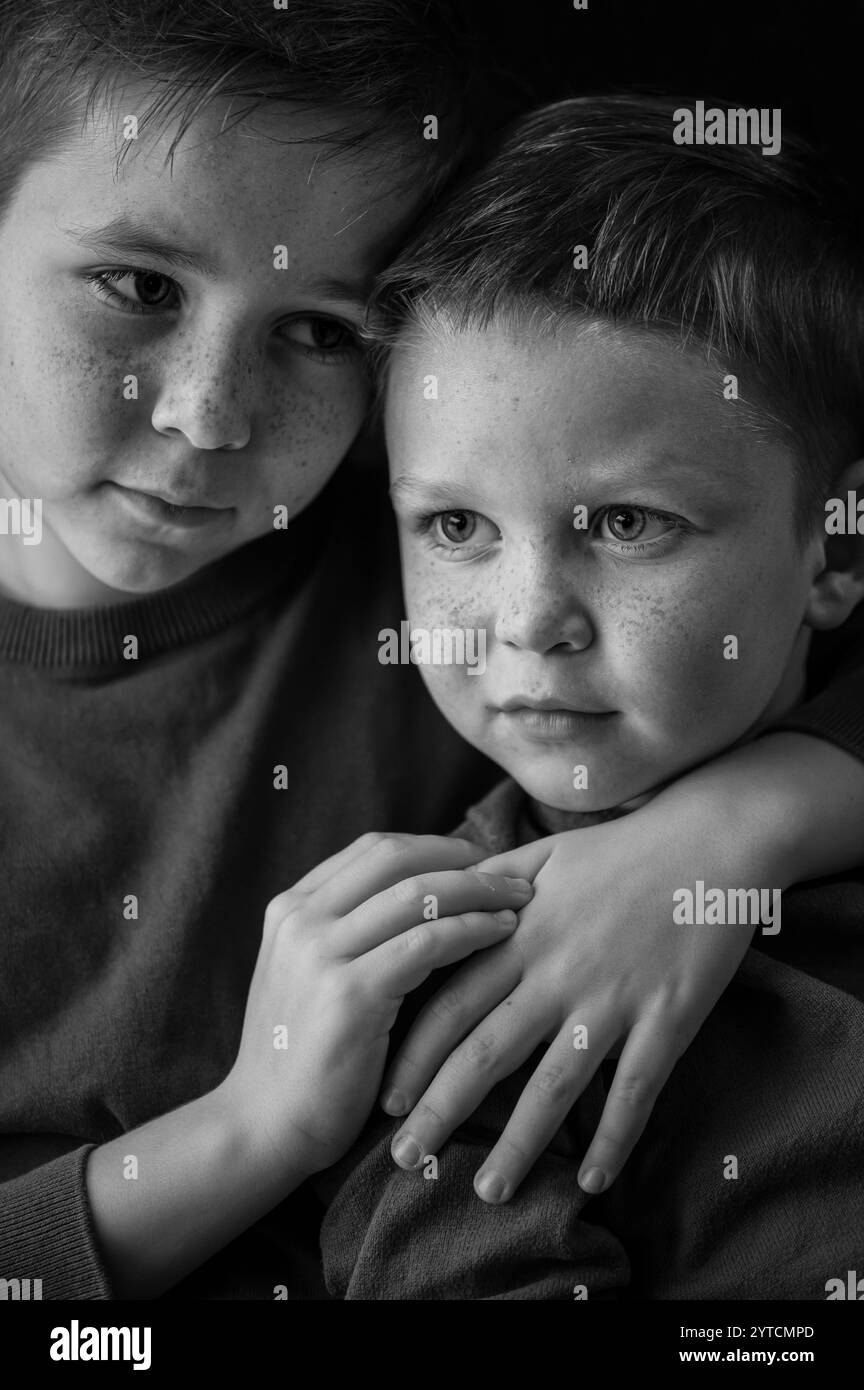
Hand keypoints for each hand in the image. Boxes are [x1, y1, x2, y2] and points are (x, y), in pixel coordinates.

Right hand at [221, 832, 532, 1179]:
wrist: (263, 1126)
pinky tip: (502, 935)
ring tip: (520, 900)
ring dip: (478, 891)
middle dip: (463, 859)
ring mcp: (322, 953)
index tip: (477, 861)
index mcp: (291, 907)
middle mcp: (301, 919)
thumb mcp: (308, 975)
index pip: (373, 849)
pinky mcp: (350, 994)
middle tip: (512, 873)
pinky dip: (472, 930)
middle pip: (397, 858)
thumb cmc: (301, 1056)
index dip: (434, 847)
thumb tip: (422, 897)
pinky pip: (428, 943)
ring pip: (418, 894)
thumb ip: (346, 933)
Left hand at [378, 789, 766, 1202]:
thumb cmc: (621, 849)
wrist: (711, 841)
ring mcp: (613, 1000)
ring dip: (517, 1145)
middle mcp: (557, 973)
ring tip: (486, 1192)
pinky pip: (635, 1092)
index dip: (413, 1055)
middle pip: (484, 1053)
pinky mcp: (667, 1019)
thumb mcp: (541, 855)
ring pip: (553, 1086)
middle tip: (404, 1158)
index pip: (450, 1004)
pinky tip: (594, 1182)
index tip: (383, 1098)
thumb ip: (485, 884)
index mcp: (520, 935)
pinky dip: (613, 1139)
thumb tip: (435, 902)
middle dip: (439, 1110)